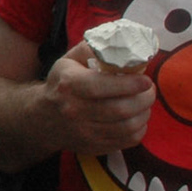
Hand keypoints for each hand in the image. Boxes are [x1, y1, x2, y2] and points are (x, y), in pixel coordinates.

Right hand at [41, 40, 154, 155]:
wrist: (42, 118)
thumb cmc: (61, 83)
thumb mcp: (69, 60)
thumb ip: (93, 49)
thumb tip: (121, 44)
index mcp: (68, 85)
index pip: (101, 86)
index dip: (129, 84)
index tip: (145, 80)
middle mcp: (74, 110)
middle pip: (120, 109)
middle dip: (144, 99)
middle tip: (149, 90)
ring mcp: (83, 132)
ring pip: (127, 127)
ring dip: (144, 114)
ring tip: (145, 103)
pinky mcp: (93, 147)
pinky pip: (127, 141)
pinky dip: (139, 129)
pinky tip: (137, 119)